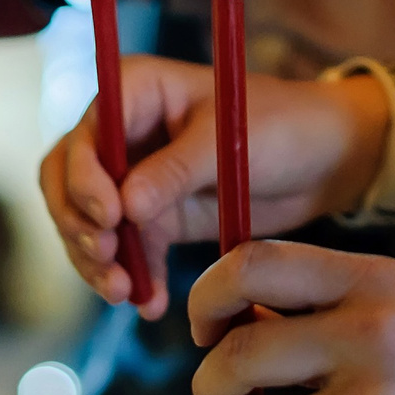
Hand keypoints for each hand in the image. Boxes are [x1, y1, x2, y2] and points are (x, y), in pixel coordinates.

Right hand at [40, 56, 387, 315]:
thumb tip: (123, 207)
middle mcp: (125, 130)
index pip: (84, 136)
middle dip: (80, 226)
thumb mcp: (227, 141)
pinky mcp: (156, 216)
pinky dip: (132, 277)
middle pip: (69, 182)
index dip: (84, 179)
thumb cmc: (283, 124)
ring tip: (124, 293)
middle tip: (108, 262)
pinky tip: (149, 304)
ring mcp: (136, 176)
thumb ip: (175, 170)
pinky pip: (127, 250)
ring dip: (97, 261)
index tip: (110, 216)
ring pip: (89, 223)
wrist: (325, 158)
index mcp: (136, 90)